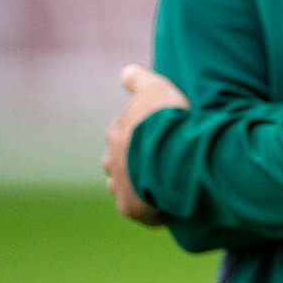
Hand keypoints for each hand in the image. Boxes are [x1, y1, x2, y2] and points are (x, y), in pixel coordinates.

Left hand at [102, 63, 190, 225]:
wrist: (170, 155)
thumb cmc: (164, 120)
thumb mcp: (155, 89)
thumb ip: (139, 79)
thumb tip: (126, 71)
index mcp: (117, 133)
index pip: (119, 133)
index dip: (136, 133)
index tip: (152, 134)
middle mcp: (112, 160)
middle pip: (117, 162)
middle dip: (131, 161)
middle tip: (157, 160)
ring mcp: (119, 186)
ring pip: (124, 187)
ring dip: (138, 186)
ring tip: (161, 185)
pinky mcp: (130, 208)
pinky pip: (140, 211)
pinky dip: (151, 210)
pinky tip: (168, 207)